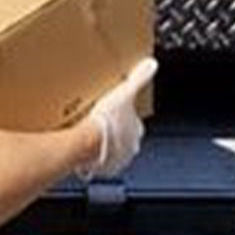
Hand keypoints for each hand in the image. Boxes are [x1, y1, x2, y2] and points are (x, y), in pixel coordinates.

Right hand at [80, 58, 157, 180]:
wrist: (85, 142)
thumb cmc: (105, 120)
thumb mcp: (124, 92)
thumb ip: (139, 78)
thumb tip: (152, 64)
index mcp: (136, 132)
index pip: (136, 124)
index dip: (126, 118)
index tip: (116, 111)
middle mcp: (129, 149)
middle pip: (124, 139)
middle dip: (115, 133)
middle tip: (101, 123)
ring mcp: (116, 161)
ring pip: (112, 152)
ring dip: (104, 146)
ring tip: (90, 135)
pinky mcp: (101, 169)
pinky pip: (98, 163)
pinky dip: (92, 157)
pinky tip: (82, 148)